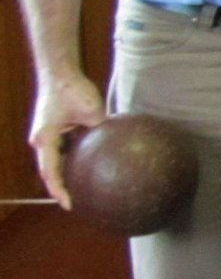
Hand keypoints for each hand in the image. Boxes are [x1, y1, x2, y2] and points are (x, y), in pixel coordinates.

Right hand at [28, 69, 105, 207]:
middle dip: (61, 188)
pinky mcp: (55, 130)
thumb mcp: (93, 112)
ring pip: (56, 161)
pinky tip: (90, 168)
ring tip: (81, 191)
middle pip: (50, 170)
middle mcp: (43, 140)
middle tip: (76, 203)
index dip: (59, 191)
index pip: (50, 173)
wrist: (61, 74)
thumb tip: (119, 146)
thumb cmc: (73, 90)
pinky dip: (73, 160)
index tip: (69, 205)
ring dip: (66, 175)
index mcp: (46, 139)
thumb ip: (102, 130)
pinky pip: (64, 150)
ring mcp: (47, 136)